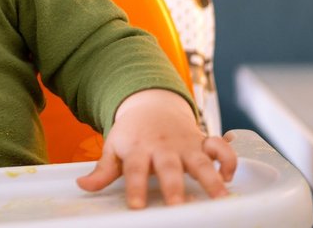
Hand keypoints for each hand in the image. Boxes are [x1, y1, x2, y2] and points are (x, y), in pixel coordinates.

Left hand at [76, 89, 236, 208]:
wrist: (150, 106)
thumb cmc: (131, 134)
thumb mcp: (114, 148)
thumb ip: (103, 170)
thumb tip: (83, 186)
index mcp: (138, 148)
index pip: (135, 169)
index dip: (135, 187)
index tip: (136, 206)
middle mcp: (163, 147)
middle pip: (169, 166)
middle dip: (174, 185)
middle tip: (178, 204)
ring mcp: (185, 144)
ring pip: (201, 159)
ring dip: (211, 177)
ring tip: (220, 197)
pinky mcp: (202, 141)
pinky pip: (220, 147)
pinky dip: (228, 160)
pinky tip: (230, 177)